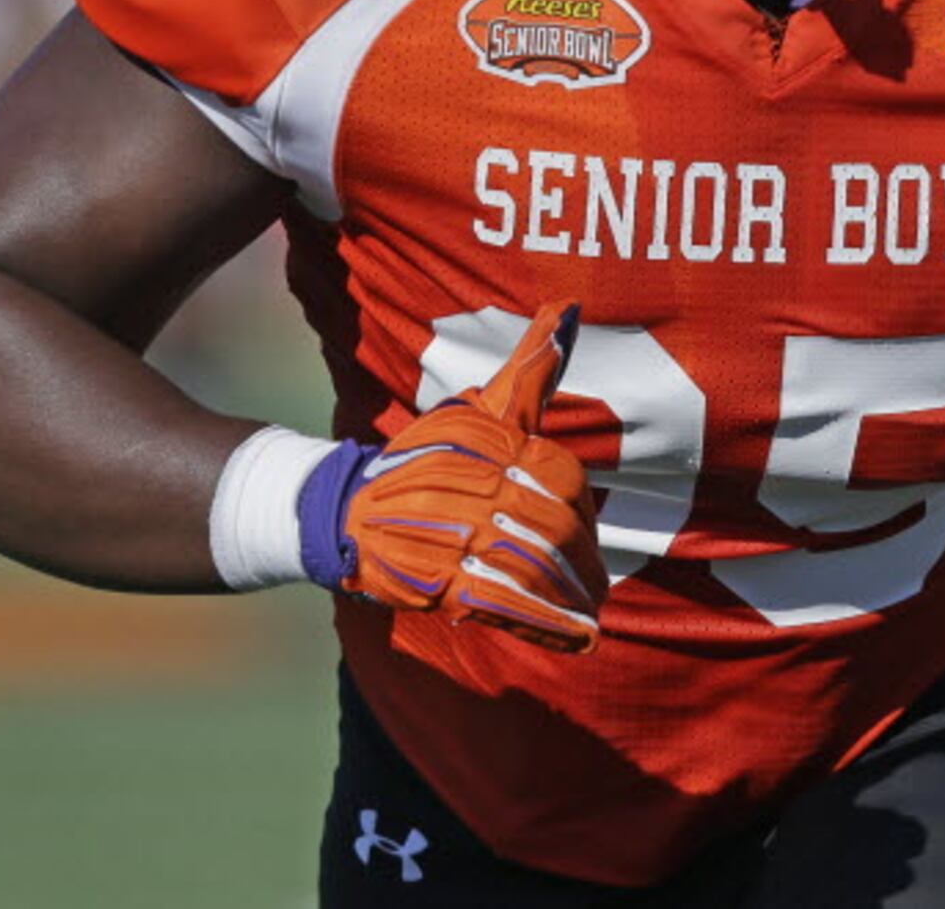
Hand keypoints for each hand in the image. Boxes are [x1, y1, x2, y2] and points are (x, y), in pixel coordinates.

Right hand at [300, 301, 608, 652]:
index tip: (588, 536)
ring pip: (536, 567)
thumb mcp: (480, 407)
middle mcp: (477, 484)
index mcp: (491, 443)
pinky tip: (577, 636)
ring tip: (591, 612)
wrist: (348, 510)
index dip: (583, 512)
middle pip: (555, 527)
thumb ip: (531, 367)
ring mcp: (458, 534)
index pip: (563, 479)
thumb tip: (572, 308)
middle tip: (597, 585)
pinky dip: (546, 623)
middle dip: (582, 560)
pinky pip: (506, 603)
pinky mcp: (440, 581)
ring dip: (571, 596)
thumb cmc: (426, 456)